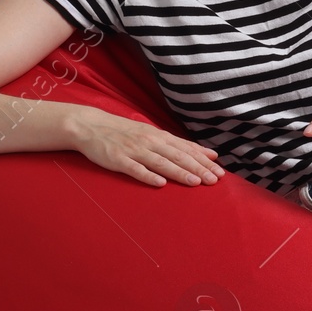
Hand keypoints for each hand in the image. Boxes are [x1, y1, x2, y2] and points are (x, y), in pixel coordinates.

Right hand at [71, 108, 226, 187]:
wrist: (91, 126)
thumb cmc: (125, 132)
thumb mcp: (153, 134)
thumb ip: (178, 144)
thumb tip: (208, 153)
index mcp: (159, 136)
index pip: (186, 149)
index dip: (204, 161)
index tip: (220, 171)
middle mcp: (149, 142)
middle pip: (178, 156)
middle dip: (198, 168)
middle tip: (214, 180)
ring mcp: (134, 150)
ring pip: (160, 162)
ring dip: (179, 172)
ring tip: (195, 182)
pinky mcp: (118, 160)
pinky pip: (135, 169)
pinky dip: (148, 176)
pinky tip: (160, 184)